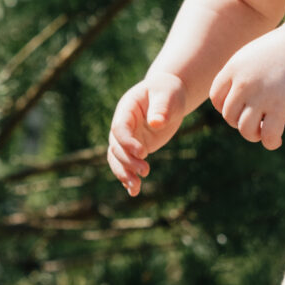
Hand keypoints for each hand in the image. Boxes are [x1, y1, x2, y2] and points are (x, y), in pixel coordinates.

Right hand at [109, 66, 187, 195]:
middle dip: (128, 161)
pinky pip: (126, 164)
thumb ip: (161, 108)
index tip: (143, 153)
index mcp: (126, 109)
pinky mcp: (135, 148)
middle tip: (145, 171)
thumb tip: (157, 123)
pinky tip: (133, 192)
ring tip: (136, 188)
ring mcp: (127, 138)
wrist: (168, 96)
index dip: (127, 142)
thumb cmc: (167, 92)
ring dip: (124, 174)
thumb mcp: (167, 96)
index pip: (119, 128)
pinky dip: (128, 177)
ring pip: (117, 158)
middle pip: (116, 146)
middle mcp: (122, 125)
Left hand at [209, 30, 284, 150]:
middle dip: (240, 122)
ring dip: (253, 135)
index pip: (216, 98)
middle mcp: (243, 84)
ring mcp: (261, 97)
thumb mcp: (253, 55)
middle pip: (229, 116)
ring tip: (264, 131)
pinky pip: (268, 136)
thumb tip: (235, 98)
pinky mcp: (280, 109)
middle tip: (256, 120)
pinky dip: (270, 143)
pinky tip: (276, 140)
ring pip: (245, 129)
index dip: (225, 108)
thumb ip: (240, 74)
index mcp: (234, 69)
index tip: (240, 109)